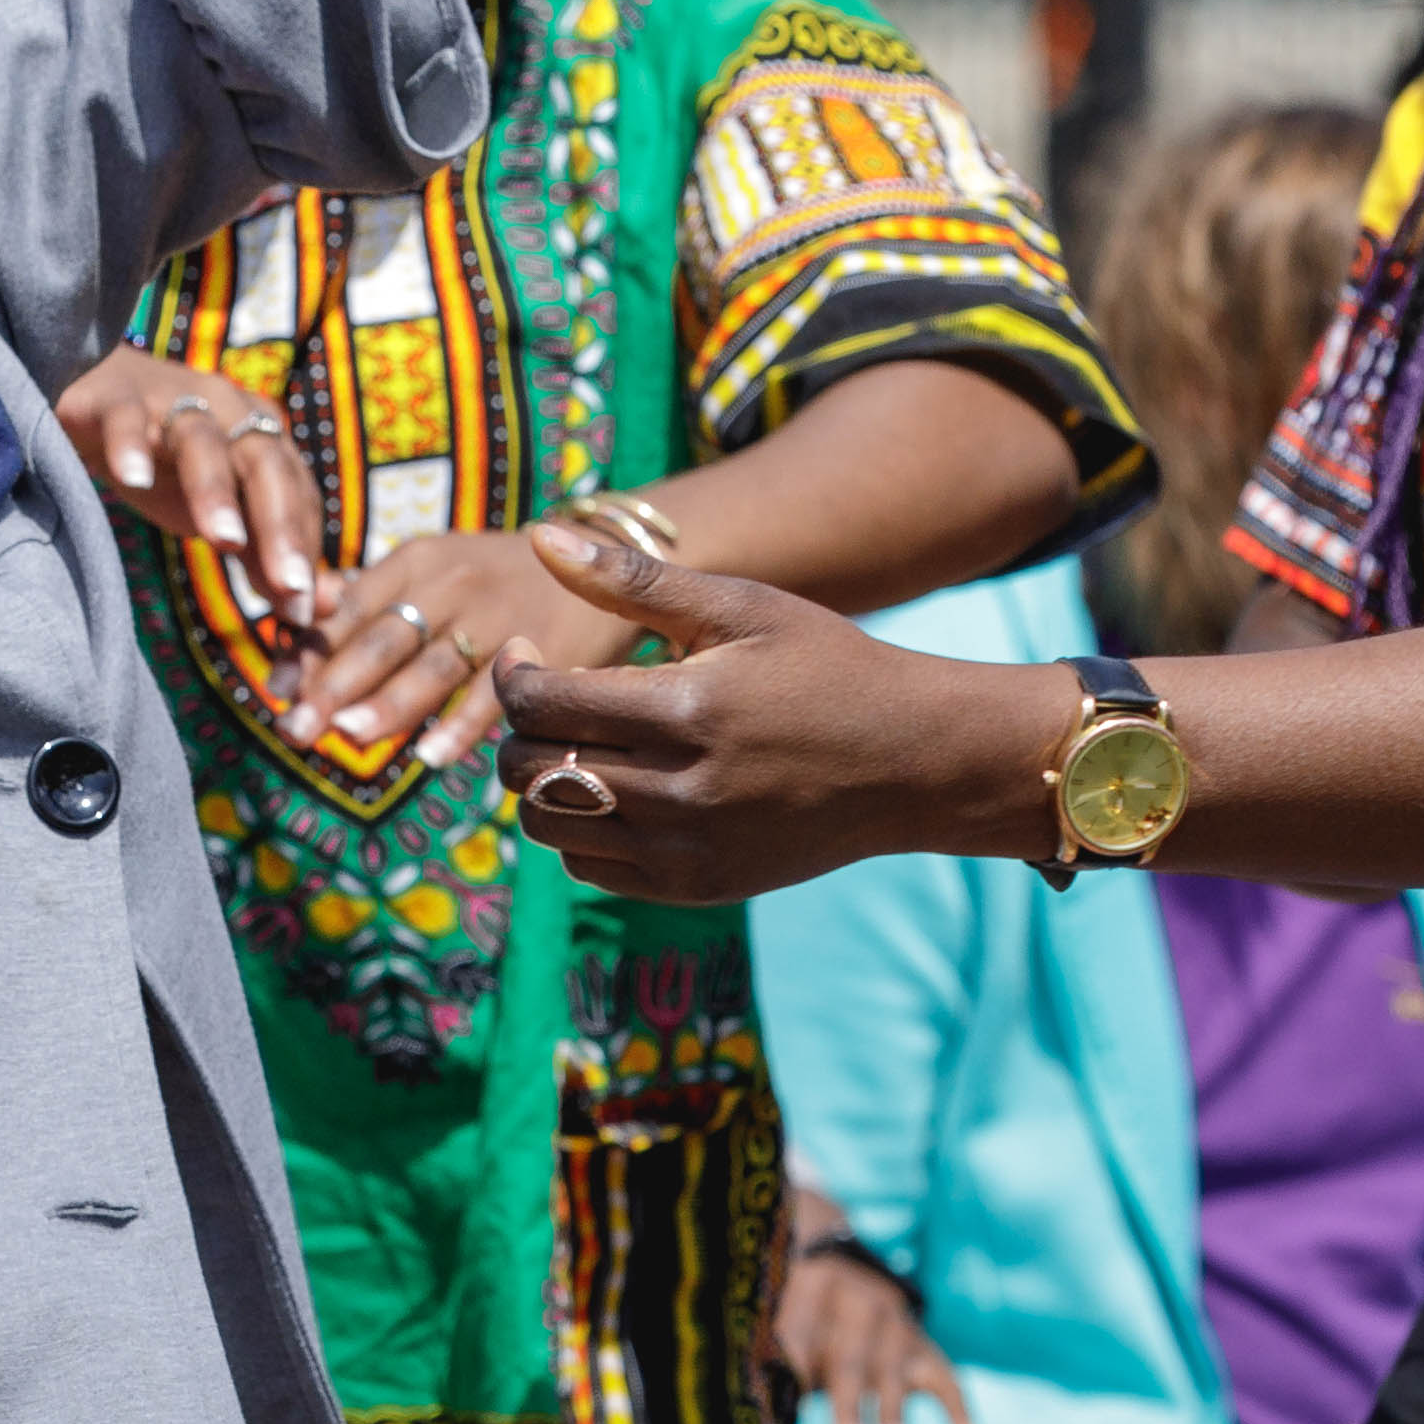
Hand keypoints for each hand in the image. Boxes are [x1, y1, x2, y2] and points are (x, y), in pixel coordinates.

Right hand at [60, 350, 321, 616]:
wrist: (95, 400)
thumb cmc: (168, 463)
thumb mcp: (218, 513)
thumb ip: (263, 559)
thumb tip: (311, 615)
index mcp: (261, 437)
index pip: (296, 492)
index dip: (303, 547)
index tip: (303, 609)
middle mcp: (227, 410)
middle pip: (263, 463)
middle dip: (280, 524)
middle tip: (289, 586)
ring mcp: (171, 400)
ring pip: (201, 441)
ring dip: (215, 490)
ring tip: (224, 542)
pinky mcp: (115, 398)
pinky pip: (127, 419)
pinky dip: (131, 445)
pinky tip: (135, 481)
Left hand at [281, 530, 641, 772]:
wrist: (603, 556)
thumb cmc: (495, 577)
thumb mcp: (432, 568)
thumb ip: (366, 597)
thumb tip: (290, 622)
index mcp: (416, 561)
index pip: (351, 606)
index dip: (310, 649)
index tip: (274, 690)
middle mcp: (453, 582)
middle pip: (385, 638)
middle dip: (335, 684)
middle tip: (295, 728)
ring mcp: (499, 616)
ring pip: (435, 665)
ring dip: (391, 704)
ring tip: (350, 737)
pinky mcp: (543, 647)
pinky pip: (495, 693)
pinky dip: (462, 726)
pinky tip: (428, 757)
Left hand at [493, 523, 1045, 901]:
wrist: (910, 761)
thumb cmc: (824, 665)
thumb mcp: (739, 605)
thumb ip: (632, 578)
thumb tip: (538, 536)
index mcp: (688, 710)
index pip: (541, 704)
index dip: (513, 674)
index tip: (526, 654)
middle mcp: (683, 792)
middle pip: (532, 770)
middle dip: (519, 728)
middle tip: (546, 697)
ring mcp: (689, 850)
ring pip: (549, 826)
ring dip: (541, 782)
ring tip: (578, 742)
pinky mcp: (696, 886)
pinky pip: (591, 867)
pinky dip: (579, 828)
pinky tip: (613, 785)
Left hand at [766, 1183, 971, 1423]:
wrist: (836, 1259)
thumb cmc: (795, 1309)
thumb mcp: (781, 1319)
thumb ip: (777, 1360)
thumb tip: (759, 1419)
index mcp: (811, 1288)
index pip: (801, 1338)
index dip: (795, 1373)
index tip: (788, 1412)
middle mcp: (859, 1303)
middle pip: (852, 1361)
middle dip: (851, 1411)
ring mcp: (897, 1324)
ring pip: (894, 1370)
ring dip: (894, 1412)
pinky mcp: (924, 1346)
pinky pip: (947, 1377)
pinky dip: (959, 1410)